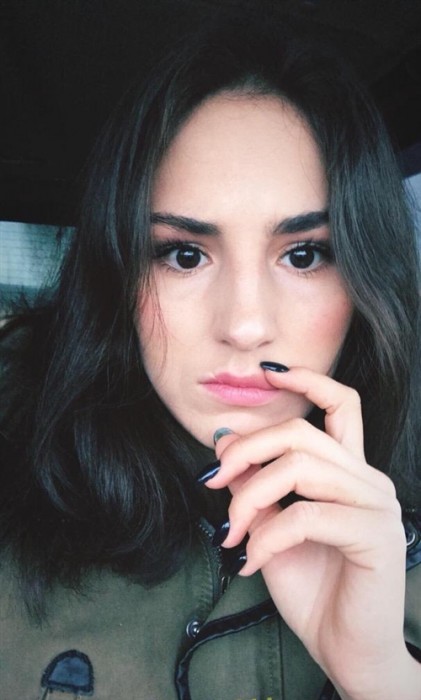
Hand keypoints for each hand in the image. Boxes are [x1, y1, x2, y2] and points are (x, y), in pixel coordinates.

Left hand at [205, 367, 420, 699]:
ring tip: (231, 532)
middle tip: (213, 478)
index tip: (267, 372)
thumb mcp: (269, 528)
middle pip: (302, 434)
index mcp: (348, 471)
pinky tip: (249, 563)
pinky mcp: (374, 535)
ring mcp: (375, 505)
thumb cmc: (312, 588)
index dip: (307, 380)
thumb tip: (224, 441)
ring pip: (301, 467)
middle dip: (247, 450)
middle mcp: (367, 479)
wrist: (346, 650)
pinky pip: (306, 516)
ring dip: (249, 497)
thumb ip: (254, 486)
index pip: (341, 405)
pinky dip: (266, 537)